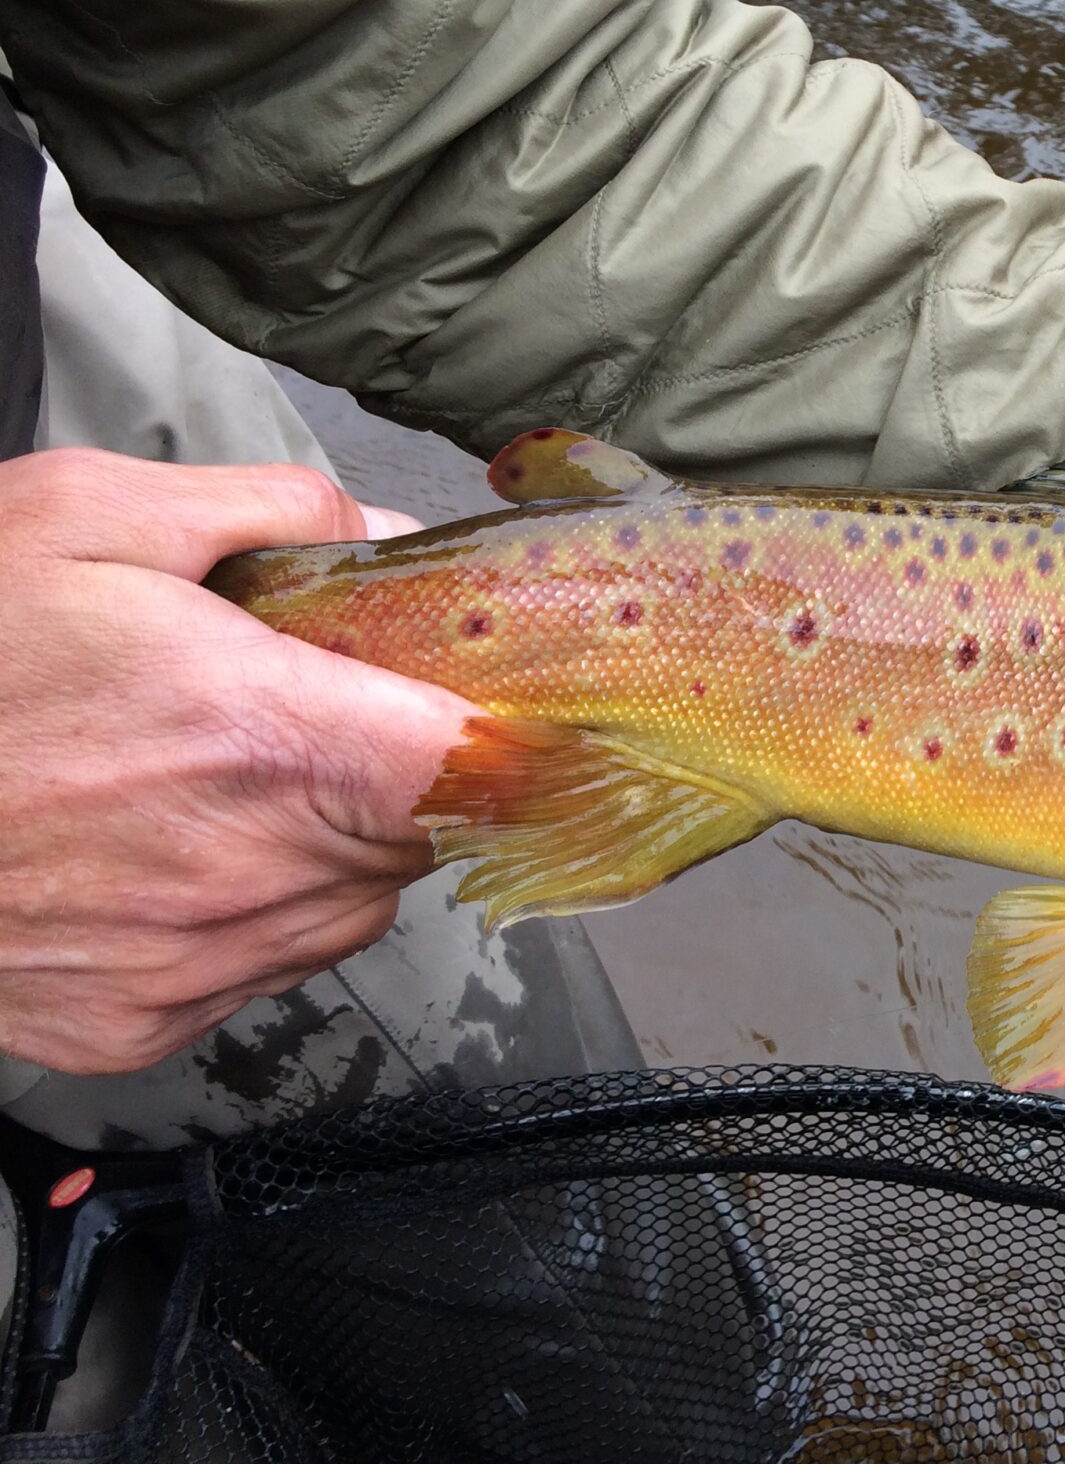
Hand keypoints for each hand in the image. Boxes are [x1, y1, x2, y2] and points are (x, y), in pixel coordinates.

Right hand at [0, 450, 475, 1073]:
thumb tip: (388, 536)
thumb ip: (271, 511)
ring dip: (332, 849)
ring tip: (225, 777)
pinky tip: (170, 849)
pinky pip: (261, 969)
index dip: (506, 734)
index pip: (477, 769)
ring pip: (353, 910)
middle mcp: (246, 870)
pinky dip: (250, 914)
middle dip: (398, 775)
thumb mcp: (88, 513)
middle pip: (418, 838)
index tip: (493, 704)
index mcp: (263, 739)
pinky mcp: (135, 1022)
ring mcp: (190, 961)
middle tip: (318, 714)